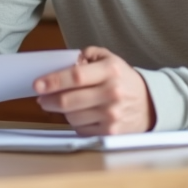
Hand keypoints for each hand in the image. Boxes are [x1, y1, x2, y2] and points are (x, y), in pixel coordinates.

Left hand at [33, 46, 154, 135]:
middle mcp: (112, 94)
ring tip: (65, 104)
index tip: (37, 85)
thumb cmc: (124, 80)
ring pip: (72, 117)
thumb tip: (65, 62)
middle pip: (69, 100)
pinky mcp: (111, 132)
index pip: (75, 77)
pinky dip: (76, 122)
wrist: (150, 104)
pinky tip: (81, 114)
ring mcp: (112, 115)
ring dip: (63, 111)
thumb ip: (86, 55)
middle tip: (42, 98)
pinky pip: (81, 129)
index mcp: (110, 71)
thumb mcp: (109, 59)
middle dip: (49, 100)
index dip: (53, 81)